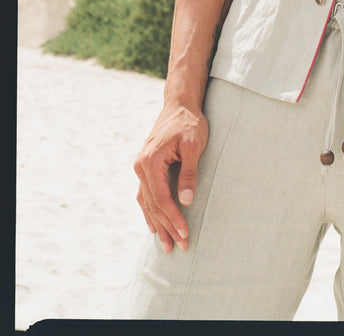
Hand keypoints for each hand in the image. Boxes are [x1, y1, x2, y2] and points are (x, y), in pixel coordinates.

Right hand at [134, 103, 208, 252]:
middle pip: (153, 205)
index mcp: (150, 162)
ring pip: (147, 203)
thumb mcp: (193, 145)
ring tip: (167, 244)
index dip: (173, 219)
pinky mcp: (146, 167)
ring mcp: (141, 167)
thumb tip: (186, 201)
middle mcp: (141, 167)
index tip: (185, 234)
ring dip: (157, 224)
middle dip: (166, 228)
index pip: (162, 199)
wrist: (179, 103)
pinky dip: (149, 211)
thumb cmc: (189, 122)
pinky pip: (145, 194)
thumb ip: (189, 172)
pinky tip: (154, 225)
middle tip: (180, 248)